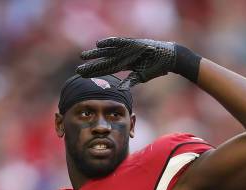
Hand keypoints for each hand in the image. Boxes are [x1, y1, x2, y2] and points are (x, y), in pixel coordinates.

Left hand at [76, 37, 200, 87]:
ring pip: (107, 51)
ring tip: (83, 56)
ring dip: (96, 53)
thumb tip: (119, 90)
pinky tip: (99, 44)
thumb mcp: (140, 77)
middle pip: (104, 60)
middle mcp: (122, 56)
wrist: (168, 57)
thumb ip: (129, 82)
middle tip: (78, 68)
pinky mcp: (132, 43)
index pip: (106, 69)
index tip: (82, 76)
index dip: (94, 72)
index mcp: (124, 65)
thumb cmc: (155, 67)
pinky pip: (119, 42)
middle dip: (91, 64)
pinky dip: (110, 43)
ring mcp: (126, 49)